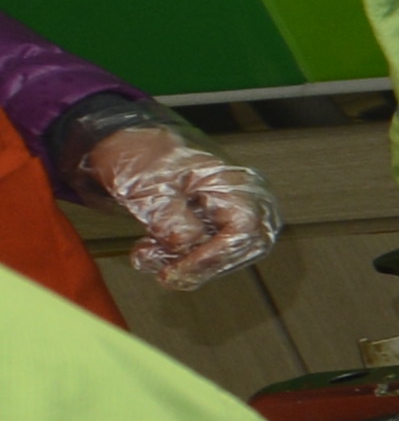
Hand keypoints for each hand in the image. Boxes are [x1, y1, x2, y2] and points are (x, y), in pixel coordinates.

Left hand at [91, 127, 276, 285]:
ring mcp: (236, 214)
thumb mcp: (147, 185)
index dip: (210, 258)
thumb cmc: (143, 157)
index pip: (242, 232)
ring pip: (225, 257)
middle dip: (197, 265)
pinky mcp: (221, 226)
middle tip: (162, 272)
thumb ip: (167, 214)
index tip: (175, 272)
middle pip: (241, 250)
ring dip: (184, 263)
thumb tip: (185, 243)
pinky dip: (181, 259)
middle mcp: (246, 200)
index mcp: (235, 183)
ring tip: (146, 254)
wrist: (130, 148)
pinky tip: (152, 250)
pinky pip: (211, 254)